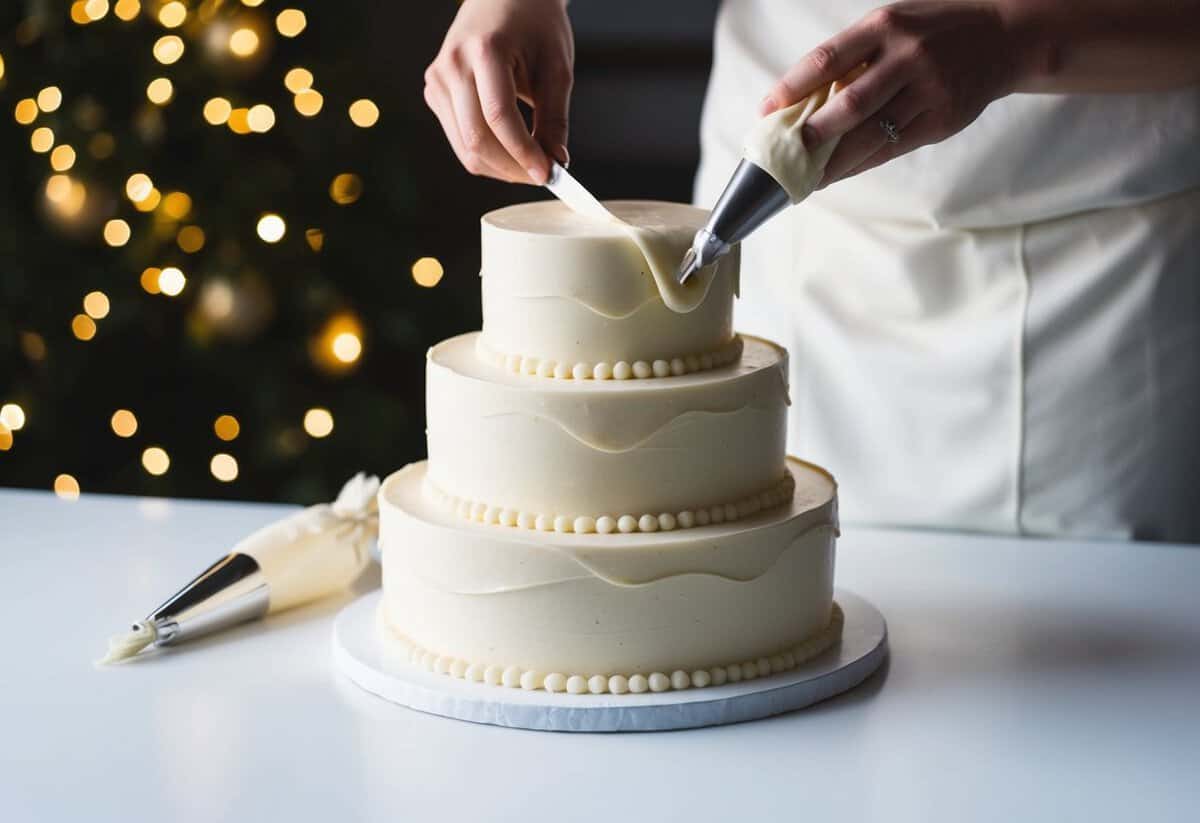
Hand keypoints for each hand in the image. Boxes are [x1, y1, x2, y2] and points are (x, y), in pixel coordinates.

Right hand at [424, 0, 573, 184]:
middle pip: (477, 140)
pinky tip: (510, 152)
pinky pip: (460, 140)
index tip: (548, 175)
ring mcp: (438, 80)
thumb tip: (555, 162)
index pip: (498, 117)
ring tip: (530, 164)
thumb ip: (555, 119)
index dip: (523, 153)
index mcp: (485, 50)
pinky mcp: (435, 93)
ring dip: (501, 167)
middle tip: (543, 174)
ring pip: (466, 148)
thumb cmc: (534, 24)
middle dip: (513, 168)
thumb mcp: (556, 68)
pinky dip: (487, 156)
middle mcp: (453, 65)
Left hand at [761, 1, 1026, 186]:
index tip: (765, 111)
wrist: (1004, 37)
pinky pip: (893, 149)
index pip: (827, 60)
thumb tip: (802, 101)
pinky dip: (860, 165)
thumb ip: (853, 57)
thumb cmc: (932, 32)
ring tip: (804, 178)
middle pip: (849, 104)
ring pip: (871, 135)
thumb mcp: (892, 26)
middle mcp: (907, 56)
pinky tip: (837, 176)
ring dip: (832, 162)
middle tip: (785, 154)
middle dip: (813, 134)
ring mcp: (928, 89)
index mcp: (884, 26)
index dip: (791, 88)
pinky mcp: (943, 119)